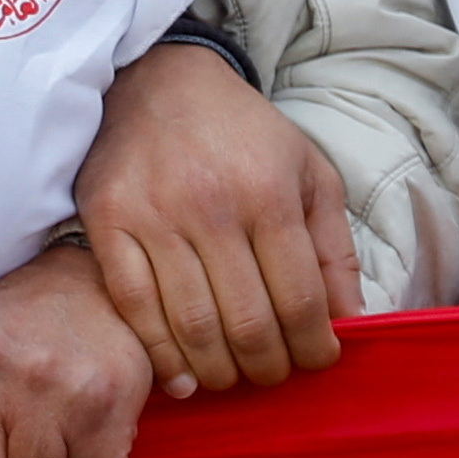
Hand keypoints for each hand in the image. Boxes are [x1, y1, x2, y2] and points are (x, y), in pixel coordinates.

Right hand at [74, 39, 355, 396]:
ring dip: (219, 371)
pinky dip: (160, 355)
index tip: (318, 359)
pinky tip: (182, 377)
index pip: (300, 300)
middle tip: (273, 374)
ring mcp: (153, 216)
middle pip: (248, 324)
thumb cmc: (243, 132)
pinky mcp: (108, 221)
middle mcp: (211, 205)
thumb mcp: (309, 172)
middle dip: (269, 368)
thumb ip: (334, 249)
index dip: (314, 348)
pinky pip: (134, 308)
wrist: (158, 80)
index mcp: (269, 192)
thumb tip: (350, 321)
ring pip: (192, 326)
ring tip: (233, 377)